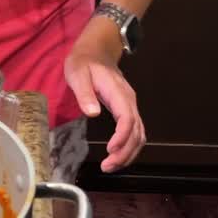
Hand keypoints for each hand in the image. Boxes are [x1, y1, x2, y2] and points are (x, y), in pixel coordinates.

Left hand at [63, 18, 144, 172]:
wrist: (96, 51)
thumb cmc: (84, 62)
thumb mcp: (78, 73)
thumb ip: (84, 93)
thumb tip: (92, 113)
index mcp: (118, 92)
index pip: (127, 118)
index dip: (122, 137)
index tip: (110, 151)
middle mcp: (129, 101)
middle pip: (137, 131)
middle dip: (125, 152)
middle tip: (107, 167)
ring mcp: (130, 106)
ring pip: (139, 134)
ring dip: (129, 153)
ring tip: (111, 167)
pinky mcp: (127, 110)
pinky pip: (135, 132)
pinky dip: (129, 147)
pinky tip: (117, 156)